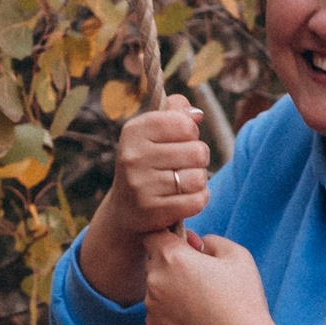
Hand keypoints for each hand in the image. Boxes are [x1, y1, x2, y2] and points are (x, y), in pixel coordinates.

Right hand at [78, 99, 212, 303]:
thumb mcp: (153, 133)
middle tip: (184, 165)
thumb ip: (176, 113)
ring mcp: (141, 186)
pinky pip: (197, 201)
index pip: (185, 124)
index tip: (180, 141)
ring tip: (183, 182)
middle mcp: (133, 157)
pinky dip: (198, 199)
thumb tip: (196, 114)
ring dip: (199, 181)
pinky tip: (185, 198)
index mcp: (134, 131)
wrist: (125, 209)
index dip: (191, 133)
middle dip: (199, 159)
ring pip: (199, 178)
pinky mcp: (152, 211)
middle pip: (198, 152)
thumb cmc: (148, 163)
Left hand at [144, 230, 273, 324]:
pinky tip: (195, 317)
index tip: (186, 245)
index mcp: (173, 257)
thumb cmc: (243, 301)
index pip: (153, 234)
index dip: (169, 236)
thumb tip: (195, 243)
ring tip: (201, 300)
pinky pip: (158, 308)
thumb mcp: (237, 256)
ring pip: (156, 286)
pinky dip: (171, 309)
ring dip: (171, 287)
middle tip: (201, 276)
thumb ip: (210, 240)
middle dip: (173, 262)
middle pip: (155, 260)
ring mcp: (152, 306)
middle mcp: (155, 280)